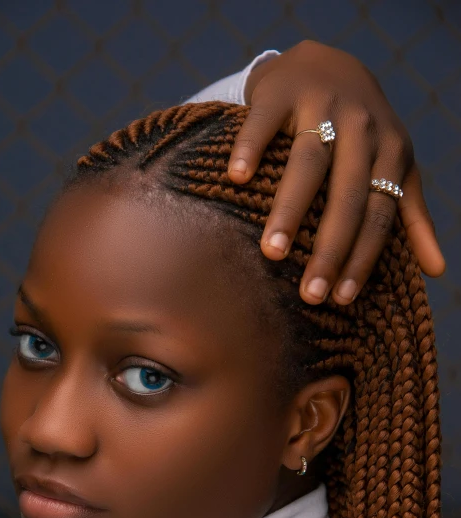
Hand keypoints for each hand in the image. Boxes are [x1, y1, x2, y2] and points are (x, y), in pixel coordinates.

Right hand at [228, 41, 445, 304]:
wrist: (325, 63)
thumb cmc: (361, 132)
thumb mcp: (396, 166)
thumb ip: (412, 216)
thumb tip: (437, 271)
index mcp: (390, 151)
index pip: (379, 213)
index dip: (362, 257)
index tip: (341, 299)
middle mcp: (361, 127)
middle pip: (347, 196)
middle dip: (330, 248)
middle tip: (310, 294)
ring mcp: (321, 104)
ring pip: (309, 161)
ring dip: (289, 209)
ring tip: (272, 253)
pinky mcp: (281, 91)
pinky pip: (264, 122)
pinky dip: (250, 147)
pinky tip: (237, 179)